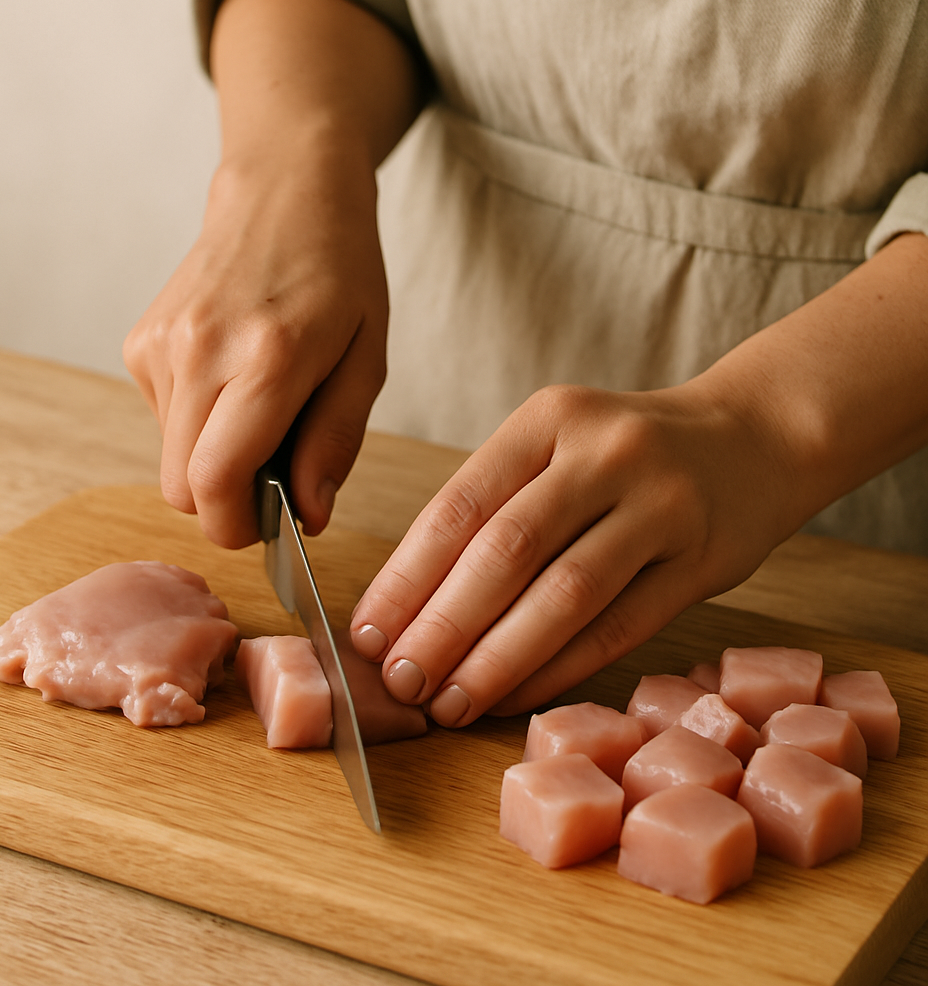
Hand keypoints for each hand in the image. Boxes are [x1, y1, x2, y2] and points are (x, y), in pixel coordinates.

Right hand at [123, 0, 423, 548]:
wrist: (283, 191)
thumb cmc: (340, 274)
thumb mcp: (366, 359)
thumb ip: (335, 442)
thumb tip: (308, 516)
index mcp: (268, 358)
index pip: (216, 481)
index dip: (237, 525)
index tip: (265, 525)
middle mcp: (201, 351)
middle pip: (181, 486)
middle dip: (226, 501)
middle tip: (273, 471)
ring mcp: (162, 344)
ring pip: (169, 458)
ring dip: (213, 458)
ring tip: (259, 407)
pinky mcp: (142, 341)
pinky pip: (161, 420)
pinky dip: (196, 423)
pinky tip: (231, 379)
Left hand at [349, 381, 803, 725]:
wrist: (755, 436)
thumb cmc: (627, 452)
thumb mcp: (557, 446)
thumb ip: (495, 507)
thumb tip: (411, 601)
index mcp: (549, 419)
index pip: (461, 504)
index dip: (407, 576)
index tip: (368, 632)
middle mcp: (604, 452)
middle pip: (507, 551)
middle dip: (442, 625)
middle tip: (400, 681)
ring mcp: (661, 505)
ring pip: (564, 595)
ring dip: (497, 659)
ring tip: (447, 703)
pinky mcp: (703, 560)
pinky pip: (619, 628)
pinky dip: (558, 669)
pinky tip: (514, 696)